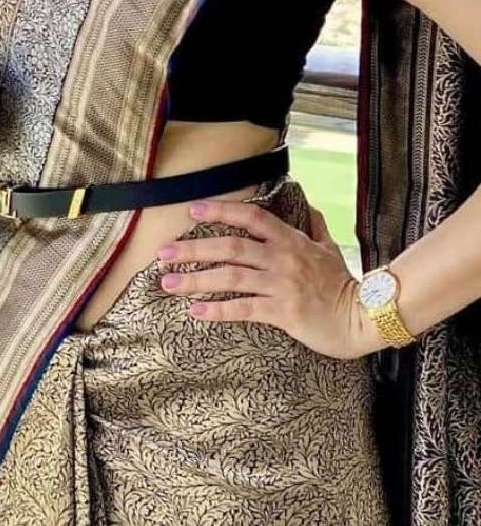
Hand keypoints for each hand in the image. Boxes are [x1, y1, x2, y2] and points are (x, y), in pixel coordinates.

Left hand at [156, 196, 384, 359]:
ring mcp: (282, 285)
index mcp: (290, 240)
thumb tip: (311, 208)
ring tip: (168, 283)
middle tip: (163, 253)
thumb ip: (316, 227)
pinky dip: (218, 309)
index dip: (220, 210)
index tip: (192, 210)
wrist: (362, 317)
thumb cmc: (343, 284)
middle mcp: (282, 258)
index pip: (250, 216)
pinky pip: (244, 309)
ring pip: (230, 277)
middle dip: (193, 248)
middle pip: (230, 246)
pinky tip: (196, 311)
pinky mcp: (283, 313)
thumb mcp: (330, 249)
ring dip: (195, 279)